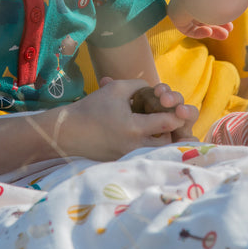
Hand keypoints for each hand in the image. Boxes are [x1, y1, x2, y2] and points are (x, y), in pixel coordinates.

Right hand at [57, 79, 196, 160]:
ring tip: (156, 126)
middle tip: (167, 117)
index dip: (176, 113)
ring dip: (162, 138)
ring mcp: (131, 156)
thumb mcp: (117, 89)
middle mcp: (136, 146)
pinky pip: (146, 154)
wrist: (70, 132)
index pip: (167, 122)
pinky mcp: (126, 161)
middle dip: (171, 129)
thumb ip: (140, 86)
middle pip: (168, 141)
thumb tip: (155, 90)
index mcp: (135, 128)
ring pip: (158, 150)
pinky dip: (150, 145)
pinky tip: (145, 135)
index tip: (178, 107)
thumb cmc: (92, 108)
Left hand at [168, 1, 232, 40]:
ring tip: (225, 35)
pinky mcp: (175, 17)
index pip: (210, 5)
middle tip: (230, 28)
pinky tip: (209, 31)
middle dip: (218, 24)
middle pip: (204, 15)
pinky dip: (199, 32)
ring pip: (197, 24)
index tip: (232, 17)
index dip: (221, 13)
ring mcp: (181, 8)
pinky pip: (188, 29)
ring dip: (212, 30)